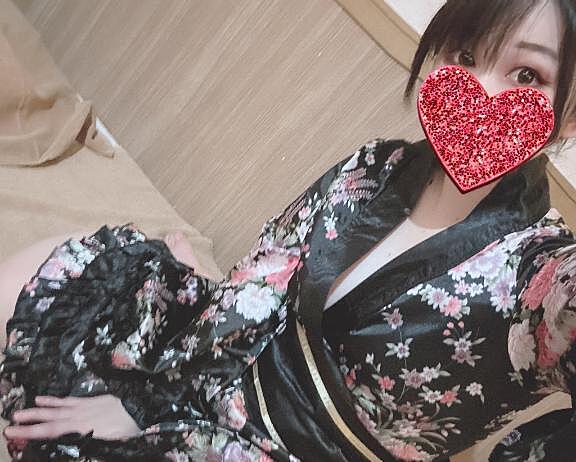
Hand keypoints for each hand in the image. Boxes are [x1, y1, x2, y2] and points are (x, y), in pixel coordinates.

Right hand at [3, 394, 140, 440]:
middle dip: (30, 424)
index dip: (33, 433)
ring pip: (57, 409)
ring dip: (38, 411)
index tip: (14, 433)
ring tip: (20, 413)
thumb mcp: (112, 444)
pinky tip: (43, 399)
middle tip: (10, 426)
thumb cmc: (128, 430)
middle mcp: (80, 417)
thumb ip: (91, 448)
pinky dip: (54, 400)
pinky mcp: (90, 401)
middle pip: (51, 421)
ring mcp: (84, 407)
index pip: (53, 432)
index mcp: (83, 429)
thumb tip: (74, 450)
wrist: (141, 409)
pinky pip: (69, 400)